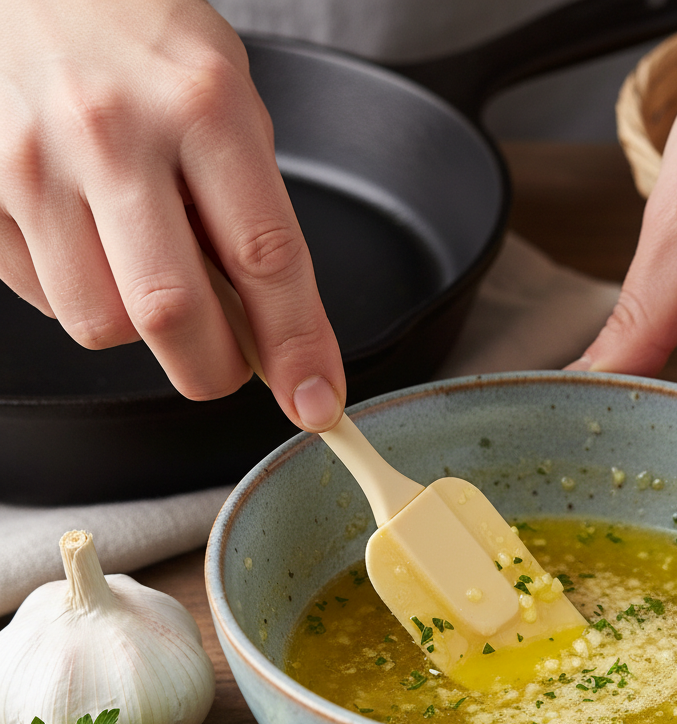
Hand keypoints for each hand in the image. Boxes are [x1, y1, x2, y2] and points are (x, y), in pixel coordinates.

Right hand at [0, 0, 344, 431]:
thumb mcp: (229, 103)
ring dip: (142, 329)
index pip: (266, 259)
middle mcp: (113, 133)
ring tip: (148, 270)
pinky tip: (93, 247)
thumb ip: (253, 214)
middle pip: (173, 314)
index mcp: (203, 107)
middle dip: (215, 370)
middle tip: (228, 365)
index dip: (297, 348)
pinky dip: (83, 298)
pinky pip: (44, 301)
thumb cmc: (145, 42)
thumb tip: (270, 330)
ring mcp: (34, 161)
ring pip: (101, 324)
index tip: (316, 401)